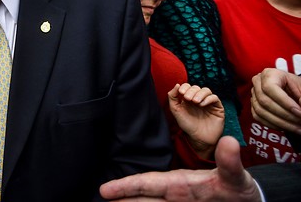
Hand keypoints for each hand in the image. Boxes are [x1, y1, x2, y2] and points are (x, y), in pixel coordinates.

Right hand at [99, 136, 260, 200]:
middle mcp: (174, 195)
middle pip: (141, 197)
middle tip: (98, 199)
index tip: (105, 190)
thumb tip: (230, 142)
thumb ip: (229, 163)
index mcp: (179, 183)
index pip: (147, 183)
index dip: (126, 186)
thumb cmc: (240, 189)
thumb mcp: (236, 177)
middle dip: (121, 198)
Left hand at [168, 83, 224, 158]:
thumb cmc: (187, 125)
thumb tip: (177, 84)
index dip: (185, 87)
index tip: (181, 93)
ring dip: (200, 94)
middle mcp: (199, 99)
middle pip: (196, 87)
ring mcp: (208, 103)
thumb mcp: (176, 110)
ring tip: (195, 102)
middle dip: (191, 91)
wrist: (198, 138)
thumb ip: (173, 97)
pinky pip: (215, 98)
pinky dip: (208, 99)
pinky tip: (202, 105)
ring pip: (206, 90)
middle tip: (188, 99)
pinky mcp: (217, 107)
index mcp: (188, 98)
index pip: (188, 86)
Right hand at [251, 68, 300, 133]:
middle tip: (300, 122)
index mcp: (269, 74)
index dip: (284, 102)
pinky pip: (258, 117)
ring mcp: (253, 94)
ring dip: (280, 123)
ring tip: (297, 128)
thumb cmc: (297, 87)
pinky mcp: (253, 105)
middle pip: (264, 101)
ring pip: (260, 111)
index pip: (270, 88)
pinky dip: (273, 125)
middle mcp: (257, 82)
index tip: (299, 112)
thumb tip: (300, 105)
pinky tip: (286, 127)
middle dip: (284, 115)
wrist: (291, 90)